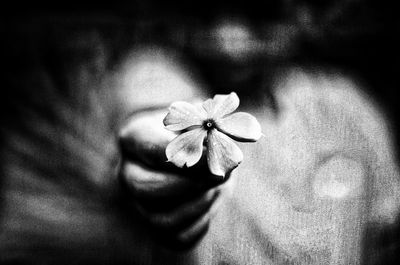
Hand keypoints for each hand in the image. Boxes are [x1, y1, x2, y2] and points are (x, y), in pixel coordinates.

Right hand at [118, 108, 227, 248]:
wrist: (191, 146)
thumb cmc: (194, 128)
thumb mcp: (197, 116)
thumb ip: (205, 126)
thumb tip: (218, 144)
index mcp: (134, 137)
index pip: (150, 147)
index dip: (185, 152)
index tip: (214, 151)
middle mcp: (129, 173)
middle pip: (145, 188)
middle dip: (188, 183)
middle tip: (218, 174)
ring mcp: (140, 203)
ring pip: (161, 219)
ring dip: (198, 204)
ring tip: (218, 186)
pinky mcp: (157, 225)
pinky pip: (178, 238)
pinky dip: (201, 222)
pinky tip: (212, 199)